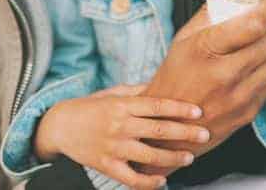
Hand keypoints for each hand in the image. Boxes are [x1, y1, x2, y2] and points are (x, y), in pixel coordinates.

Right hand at [34, 83, 208, 188]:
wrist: (60, 125)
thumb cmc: (93, 105)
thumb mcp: (115, 92)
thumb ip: (140, 91)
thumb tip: (165, 84)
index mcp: (124, 104)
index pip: (157, 105)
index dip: (179, 108)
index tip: (198, 111)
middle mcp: (120, 125)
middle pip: (158, 130)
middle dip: (184, 133)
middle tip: (204, 134)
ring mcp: (113, 147)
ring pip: (148, 155)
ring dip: (172, 158)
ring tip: (189, 157)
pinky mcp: (105, 165)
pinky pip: (130, 178)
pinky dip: (147, 182)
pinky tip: (162, 180)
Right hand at [139, 0, 265, 167]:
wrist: (169, 125)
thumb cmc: (175, 75)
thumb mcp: (183, 39)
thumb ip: (210, 15)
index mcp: (206, 50)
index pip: (254, 24)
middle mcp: (225, 74)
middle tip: (264, 23)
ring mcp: (238, 97)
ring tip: (258, 46)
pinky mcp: (247, 113)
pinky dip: (265, 71)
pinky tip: (251, 68)